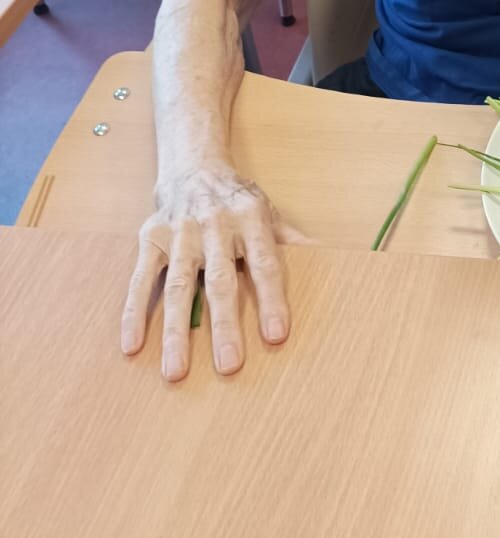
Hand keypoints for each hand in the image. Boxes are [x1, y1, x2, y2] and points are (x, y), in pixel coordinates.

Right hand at [121, 166, 307, 382]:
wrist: (195, 166)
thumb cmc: (238, 200)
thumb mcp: (270, 212)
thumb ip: (292, 240)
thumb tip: (329, 259)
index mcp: (251, 218)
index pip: (265, 263)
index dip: (272, 299)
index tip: (277, 336)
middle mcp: (214, 225)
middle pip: (220, 281)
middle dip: (224, 325)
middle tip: (229, 365)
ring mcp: (180, 233)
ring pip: (178, 286)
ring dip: (175, 331)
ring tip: (176, 371)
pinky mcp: (151, 239)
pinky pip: (140, 278)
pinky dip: (133, 312)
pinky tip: (132, 345)